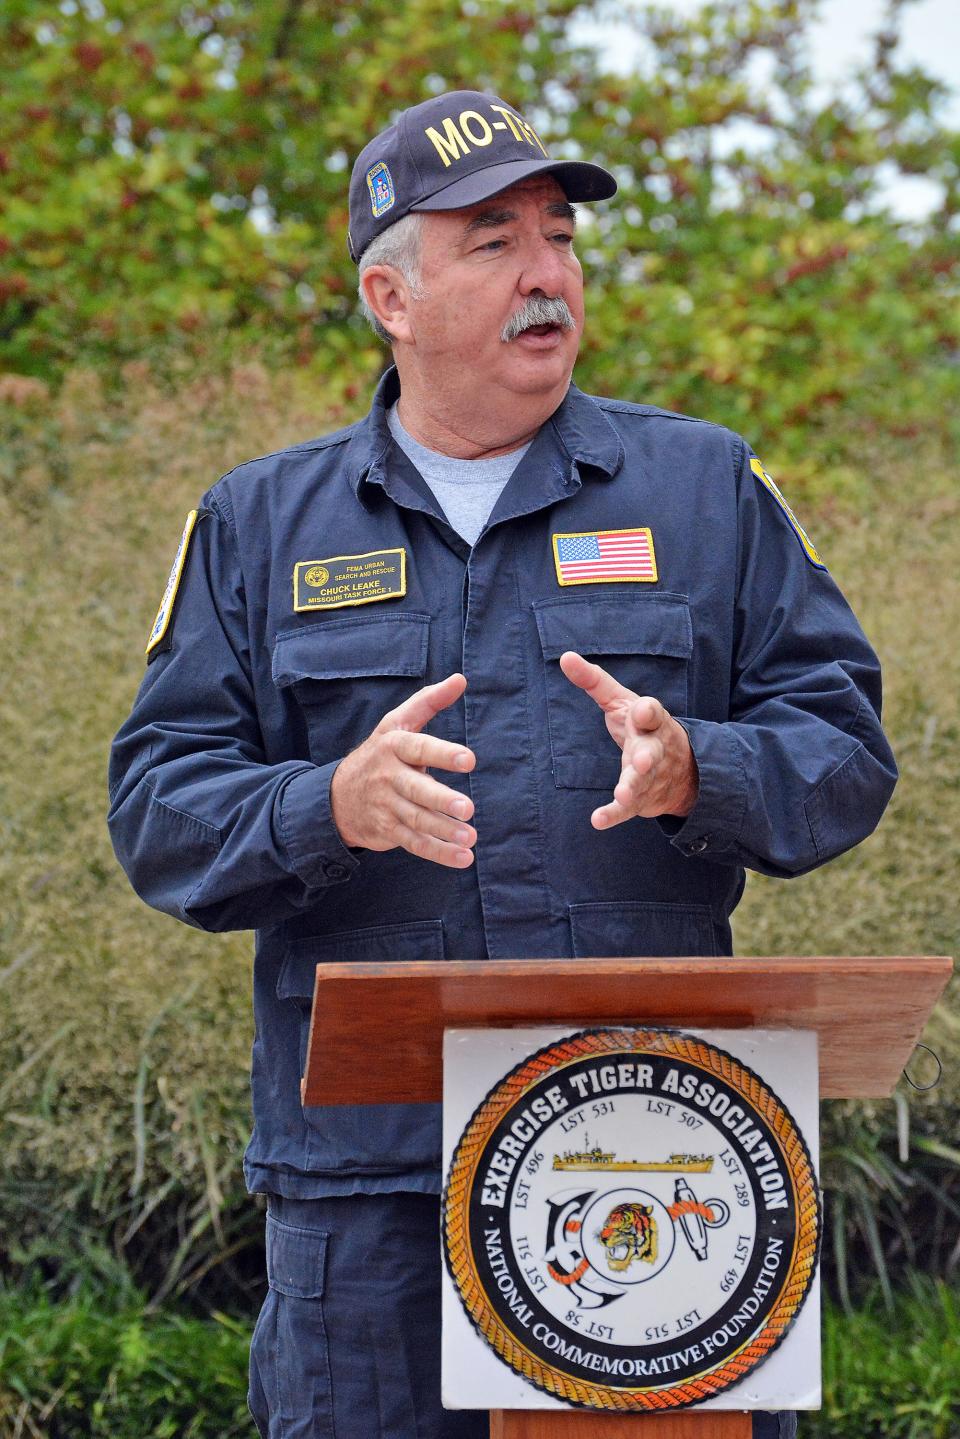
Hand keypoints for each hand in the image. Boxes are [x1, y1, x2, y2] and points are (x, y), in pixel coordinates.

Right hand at [330, 673, 476, 867]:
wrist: (336, 795)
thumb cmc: (380, 753)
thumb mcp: (397, 723)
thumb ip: (429, 701)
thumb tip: (460, 679)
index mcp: (394, 747)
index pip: (419, 748)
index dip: (442, 753)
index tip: (468, 760)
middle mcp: (389, 777)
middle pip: (416, 790)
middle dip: (441, 800)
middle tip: (468, 808)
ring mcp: (387, 806)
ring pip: (417, 820)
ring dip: (443, 831)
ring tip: (469, 838)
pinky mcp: (389, 830)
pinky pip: (415, 843)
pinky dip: (439, 853)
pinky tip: (463, 858)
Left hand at [558, 652, 697, 829]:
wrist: (681, 770)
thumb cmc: (642, 727)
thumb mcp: (621, 700)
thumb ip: (594, 681)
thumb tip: (565, 656)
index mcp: (650, 721)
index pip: (653, 713)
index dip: (648, 712)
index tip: (643, 710)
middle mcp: (653, 748)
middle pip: (651, 752)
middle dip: (647, 757)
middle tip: (642, 761)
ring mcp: (648, 776)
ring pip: (642, 783)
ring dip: (632, 788)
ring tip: (623, 794)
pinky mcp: (640, 799)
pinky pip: (626, 810)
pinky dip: (613, 815)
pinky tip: (598, 820)